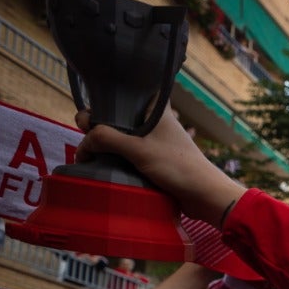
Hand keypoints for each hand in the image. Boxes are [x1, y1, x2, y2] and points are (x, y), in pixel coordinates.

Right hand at [75, 107, 244, 225]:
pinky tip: (103, 164)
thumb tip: (84, 141)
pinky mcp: (155, 159)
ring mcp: (155, 141)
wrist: (204, 195)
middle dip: (101, 126)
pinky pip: (130, 153)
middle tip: (86, 137)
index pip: (128, 93)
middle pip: (120, 117)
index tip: (91, 113)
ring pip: (123, 136)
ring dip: (107, 144)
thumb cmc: (176, 166)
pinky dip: (117, 157)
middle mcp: (155, 122)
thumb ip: (107, 138)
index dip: (107, 99)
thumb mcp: (138, 149)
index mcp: (156, 110)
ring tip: (88, 154)